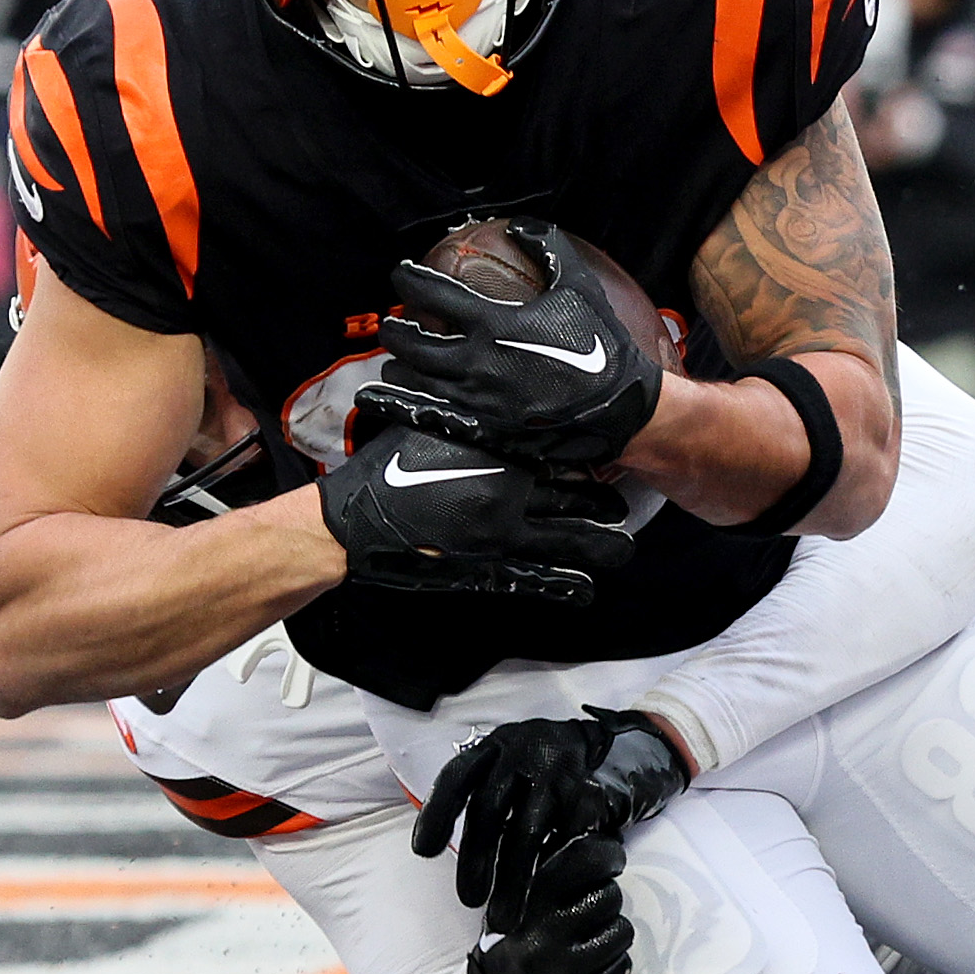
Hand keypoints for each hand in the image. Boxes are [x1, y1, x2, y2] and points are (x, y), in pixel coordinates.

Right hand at [317, 420, 633, 602]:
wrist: (351, 523)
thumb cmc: (385, 467)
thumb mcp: (427, 420)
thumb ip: (465, 408)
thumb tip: (484, 383)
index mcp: (495, 449)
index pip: (558, 448)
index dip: (588, 453)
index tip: (607, 452)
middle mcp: (506, 490)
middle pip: (574, 495)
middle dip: (603, 502)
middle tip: (622, 503)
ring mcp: (499, 534)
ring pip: (569, 541)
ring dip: (600, 545)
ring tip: (622, 546)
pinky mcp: (486, 569)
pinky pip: (538, 579)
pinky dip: (566, 585)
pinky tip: (585, 590)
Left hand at [360, 219, 664, 464]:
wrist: (619, 407)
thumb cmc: (600, 345)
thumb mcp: (579, 287)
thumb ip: (549, 250)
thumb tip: (524, 224)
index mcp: (495, 323)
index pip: (434, 294)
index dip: (409, 280)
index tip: (400, 274)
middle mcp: (477, 361)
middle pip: (413, 342)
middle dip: (395, 329)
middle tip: (391, 322)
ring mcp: (476, 399)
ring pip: (415, 380)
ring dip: (397, 366)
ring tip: (392, 360)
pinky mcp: (482, 429)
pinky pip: (427, 414)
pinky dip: (398, 404)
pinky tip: (381, 397)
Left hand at [416, 706, 690, 926]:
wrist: (595, 744)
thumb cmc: (529, 770)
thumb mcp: (497, 768)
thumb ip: (474, 802)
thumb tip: (433, 851)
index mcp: (491, 750)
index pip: (456, 777)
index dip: (438, 813)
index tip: (424, 853)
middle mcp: (520, 756)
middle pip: (489, 808)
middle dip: (476, 858)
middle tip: (468, 902)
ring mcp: (554, 774)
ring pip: (528, 829)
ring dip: (513, 878)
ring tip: (503, 919)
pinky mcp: (587, 793)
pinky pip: (568, 836)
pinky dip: (554, 869)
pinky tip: (544, 896)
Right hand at [463, 834, 631, 973]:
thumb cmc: (518, 930)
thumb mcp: (521, 889)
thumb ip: (553, 861)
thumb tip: (602, 829)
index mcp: (528, 897)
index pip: (584, 856)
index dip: (607, 853)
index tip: (612, 858)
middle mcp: (544, 933)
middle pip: (610, 896)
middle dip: (606, 898)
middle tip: (589, 906)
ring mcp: (563, 971)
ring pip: (622, 932)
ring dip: (612, 931)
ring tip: (589, 935)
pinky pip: (622, 968)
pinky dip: (614, 964)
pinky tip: (591, 963)